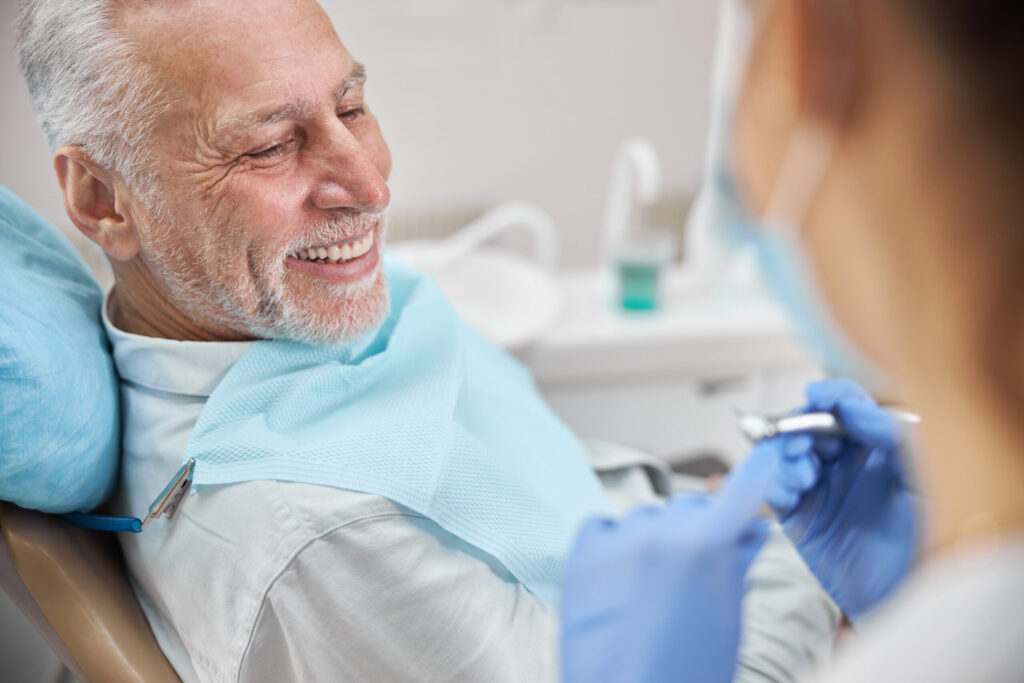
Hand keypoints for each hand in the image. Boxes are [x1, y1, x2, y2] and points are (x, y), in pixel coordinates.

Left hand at [560, 455, 773, 682]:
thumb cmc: (686, 672)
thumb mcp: (726, 617)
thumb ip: (735, 562)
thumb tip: (749, 531)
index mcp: (705, 546)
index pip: (740, 492)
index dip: (757, 472)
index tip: (767, 452)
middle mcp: (659, 533)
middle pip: (688, 505)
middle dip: (698, 527)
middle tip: (697, 565)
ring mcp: (616, 542)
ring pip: (646, 515)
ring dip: (655, 537)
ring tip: (653, 586)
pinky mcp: (580, 556)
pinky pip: (602, 526)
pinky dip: (614, 541)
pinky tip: (621, 575)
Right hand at [761, 378, 918, 620]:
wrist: (909, 596)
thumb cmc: (927, 541)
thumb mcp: (922, 480)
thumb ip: (891, 436)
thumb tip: (852, 406)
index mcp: (876, 447)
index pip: (847, 404)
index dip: (829, 395)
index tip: (816, 396)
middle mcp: (846, 463)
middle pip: (809, 424)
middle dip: (800, 427)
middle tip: (805, 445)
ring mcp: (821, 489)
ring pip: (785, 453)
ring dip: (784, 457)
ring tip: (803, 477)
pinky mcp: (799, 518)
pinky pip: (773, 490)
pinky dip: (772, 485)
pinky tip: (790, 495)